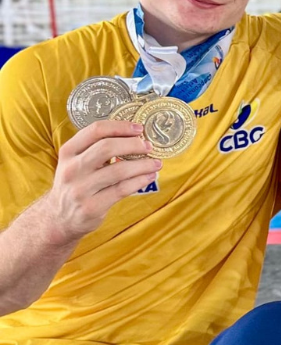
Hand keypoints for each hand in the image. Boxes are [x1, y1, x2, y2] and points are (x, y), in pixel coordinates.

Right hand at [39, 120, 161, 246]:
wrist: (58, 218)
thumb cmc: (76, 183)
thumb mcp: (76, 162)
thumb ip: (96, 148)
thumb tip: (135, 136)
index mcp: (68, 152)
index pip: (95, 130)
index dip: (120, 127)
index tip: (139, 128)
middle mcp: (72, 169)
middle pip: (107, 148)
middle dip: (133, 145)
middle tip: (149, 146)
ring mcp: (80, 189)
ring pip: (118, 170)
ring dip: (142, 165)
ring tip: (156, 163)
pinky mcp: (92, 207)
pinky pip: (122, 190)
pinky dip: (139, 181)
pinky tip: (149, 177)